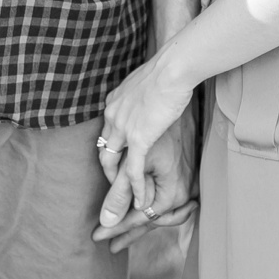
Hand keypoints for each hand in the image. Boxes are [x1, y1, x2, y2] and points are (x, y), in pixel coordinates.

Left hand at [93, 52, 197, 246]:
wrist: (173, 67)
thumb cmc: (167, 72)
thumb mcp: (146, 86)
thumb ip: (139, 99)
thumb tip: (143, 102)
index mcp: (113, 105)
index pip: (106, 138)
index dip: (112, 159)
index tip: (118, 174)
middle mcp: (112, 117)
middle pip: (104, 156)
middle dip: (108, 181)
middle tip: (111, 203)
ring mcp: (123, 128)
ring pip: (114, 167)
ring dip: (118, 192)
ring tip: (121, 212)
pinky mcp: (139, 138)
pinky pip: (132, 171)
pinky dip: (135, 190)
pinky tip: (141, 205)